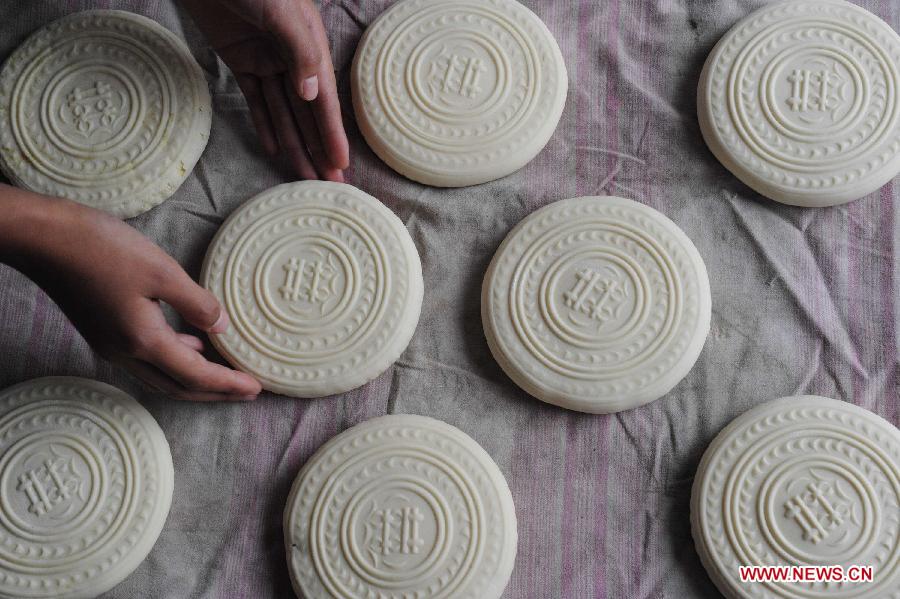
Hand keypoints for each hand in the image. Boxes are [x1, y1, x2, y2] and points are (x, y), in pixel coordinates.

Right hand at [0, 186, 261, 400]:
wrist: (45, 238)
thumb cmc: (101, 248)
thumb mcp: (162, 270)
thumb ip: (196, 303)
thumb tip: (221, 327)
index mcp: (143, 341)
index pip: (196, 376)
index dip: (228, 385)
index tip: (256, 388)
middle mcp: (125, 353)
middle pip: (179, 387)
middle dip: (216, 392)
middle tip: (247, 391)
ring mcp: (111, 345)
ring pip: (162, 376)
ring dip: (195, 379)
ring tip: (226, 372)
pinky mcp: (104, 333)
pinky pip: (147, 360)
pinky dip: (174, 361)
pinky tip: (190, 344)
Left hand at [183, 0, 349, 181]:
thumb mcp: (281, 10)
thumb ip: (300, 51)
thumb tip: (311, 94)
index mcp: (310, 46)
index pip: (323, 99)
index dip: (331, 133)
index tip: (340, 163)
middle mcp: (292, 58)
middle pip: (307, 113)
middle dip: (317, 148)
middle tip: (329, 184)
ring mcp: (266, 60)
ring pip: (283, 113)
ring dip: (293, 144)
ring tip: (302, 177)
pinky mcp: (240, 60)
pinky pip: (255, 100)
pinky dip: (264, 124)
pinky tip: (273, 149)